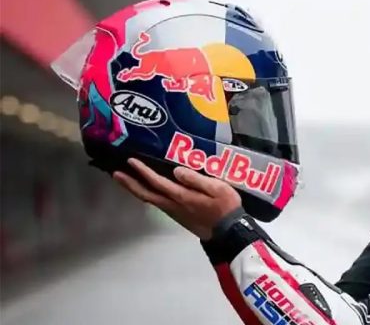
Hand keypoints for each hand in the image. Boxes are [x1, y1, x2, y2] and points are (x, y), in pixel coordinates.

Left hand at [113, 158, 240, 239]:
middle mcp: (173, 205)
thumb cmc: (226, 208)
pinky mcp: (177, 216)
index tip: (131, 161)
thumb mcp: (217, 188)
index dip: (143, 172)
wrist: (229, 232)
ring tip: (125, 180)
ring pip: (150, 200)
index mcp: (182, 197)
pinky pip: (157, 203)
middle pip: (146, 194)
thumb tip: (177, 171)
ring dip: (135, 189)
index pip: (158, 182)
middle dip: (130, 184)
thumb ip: (196, 179)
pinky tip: (146, 190)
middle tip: (115, 173)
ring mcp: (174, 212)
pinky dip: (146, 194)